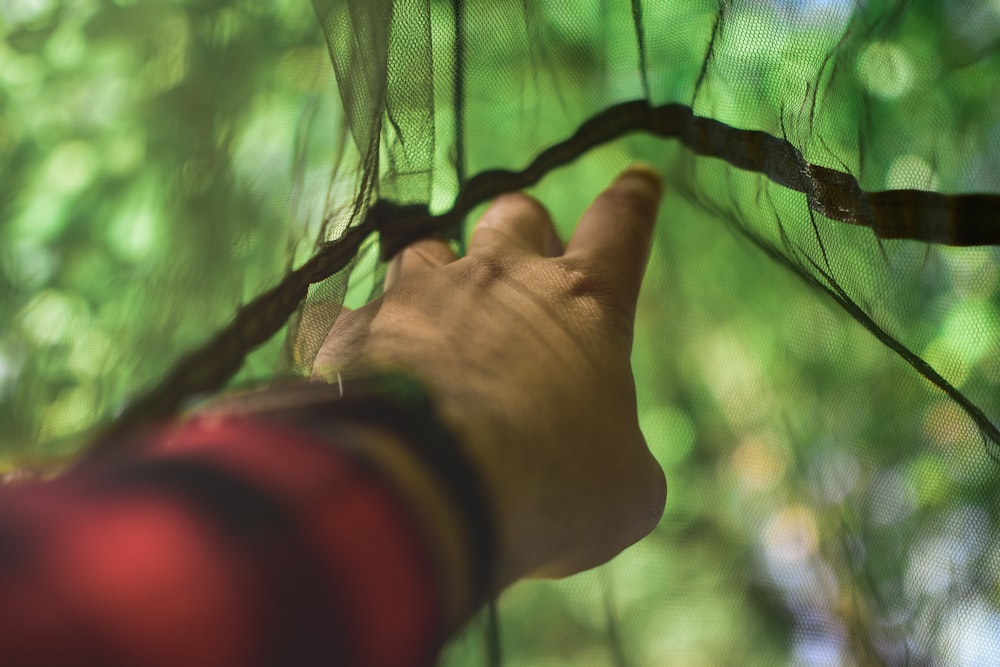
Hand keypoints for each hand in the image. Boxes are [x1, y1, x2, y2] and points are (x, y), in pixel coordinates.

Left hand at [313, 165, 666, 590]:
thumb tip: (604, 460)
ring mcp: (421, 296)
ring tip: (441, 324)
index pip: (621, 227)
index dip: (634, 201)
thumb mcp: (624, 488)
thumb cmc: (550, 486)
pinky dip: (372, 340)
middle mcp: (500, 278)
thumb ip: (617, 453)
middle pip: (516, 214)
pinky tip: (373, 378)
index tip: (637, 181)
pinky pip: (360, 316)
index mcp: (583, 303)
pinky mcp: (358, 330)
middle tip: (527, 273)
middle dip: (526, 233)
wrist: (428, 489)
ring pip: (427, 249)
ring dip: (440, 278)